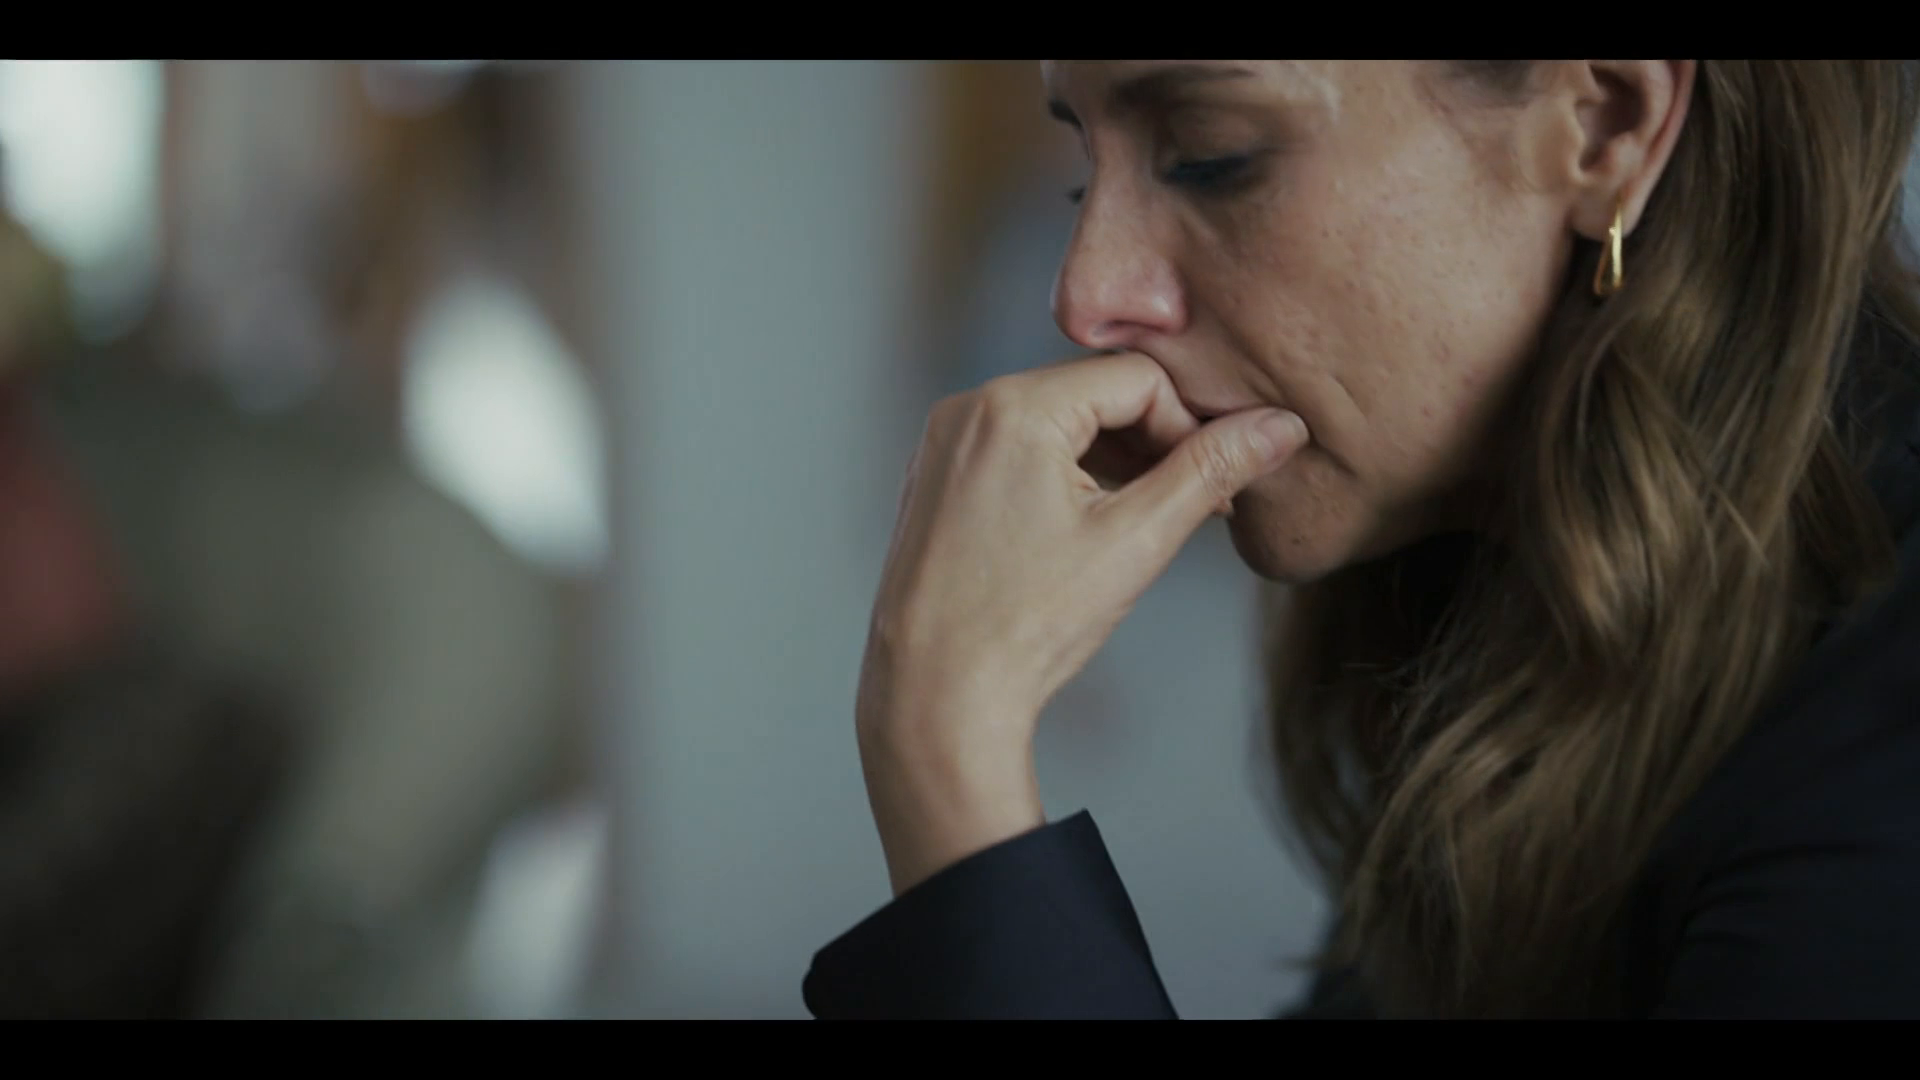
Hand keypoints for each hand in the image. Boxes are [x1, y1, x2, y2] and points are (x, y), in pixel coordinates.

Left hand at [856, 352, 1309, 894]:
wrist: (934, 697)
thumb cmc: (1026, 626)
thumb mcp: (1135, 541)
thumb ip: (1210, 472)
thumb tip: (1279, 427)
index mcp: (1014, 408)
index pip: (1138, 378)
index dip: (1189, 426)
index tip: (1213, 487)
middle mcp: (969, 408)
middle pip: (1096, 393)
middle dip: (1154, 444)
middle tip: (1197, 506)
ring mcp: (945, 442)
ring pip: (1059, 422)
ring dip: (1115, 461)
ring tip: (1150, 525)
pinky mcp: (937, 477)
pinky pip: (1019, 449)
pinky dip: (1066, 475)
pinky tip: (1094, 530)